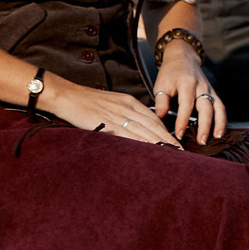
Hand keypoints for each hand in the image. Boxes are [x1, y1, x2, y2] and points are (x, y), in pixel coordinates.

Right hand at [40, 74, 181, 145]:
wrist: (67, 95)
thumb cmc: (86, 101)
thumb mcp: (111, 103)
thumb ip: (125, 113)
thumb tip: (136, 128)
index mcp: (129, 102)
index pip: (154, 118)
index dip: (166, 130)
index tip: (176, 141)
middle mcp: (127, 107)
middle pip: (153, 125)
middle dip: (169, 139)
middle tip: (181, 152)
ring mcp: (118, 115)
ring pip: (144, 131)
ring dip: (159, 143)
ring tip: (171, 154)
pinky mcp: (106, 123)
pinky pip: (127, 135)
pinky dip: (140, 143)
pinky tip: (148, 151)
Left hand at [152, 38, 225, 144]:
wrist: (183, 57)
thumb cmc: (170, 73)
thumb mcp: (161, 84)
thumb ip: (161, 101)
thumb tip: (160, 118)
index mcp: (186, 83)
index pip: (186, 104)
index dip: (183, 120)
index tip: (179, 134)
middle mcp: (201, 86)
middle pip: (206, 107)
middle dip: (205, 125)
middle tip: (201, 141)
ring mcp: (209, 90)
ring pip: (218, 107)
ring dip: (219, 123)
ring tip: (217, 137)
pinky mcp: (214, 93)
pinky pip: (221, 107)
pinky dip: (222, 119)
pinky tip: (221, 131)